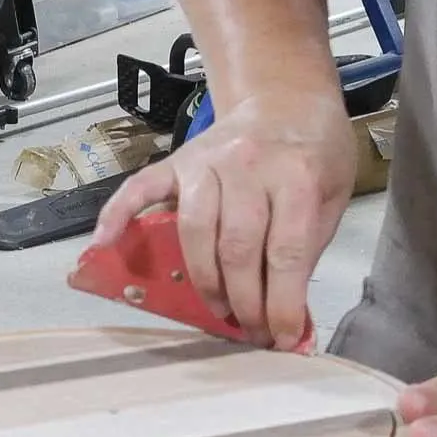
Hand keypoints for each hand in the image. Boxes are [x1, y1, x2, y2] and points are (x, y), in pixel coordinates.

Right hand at [89, 90, 356, 351]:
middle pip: (236, 248)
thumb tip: (293, 318)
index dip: (284, 304)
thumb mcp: (332, 195)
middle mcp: (246, 164)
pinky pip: (141, 188)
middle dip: (245, 303)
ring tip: (221, 311)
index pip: (285, 252)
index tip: (284, 339)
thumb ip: (310, 249)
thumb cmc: (313, 151)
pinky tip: (104, 244)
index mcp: (295, 173)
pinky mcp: (177, 160)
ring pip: (195, 231)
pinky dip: (118, 215)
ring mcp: (206, 160)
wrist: (285, 97)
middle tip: (253, 333)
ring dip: (205, 282)